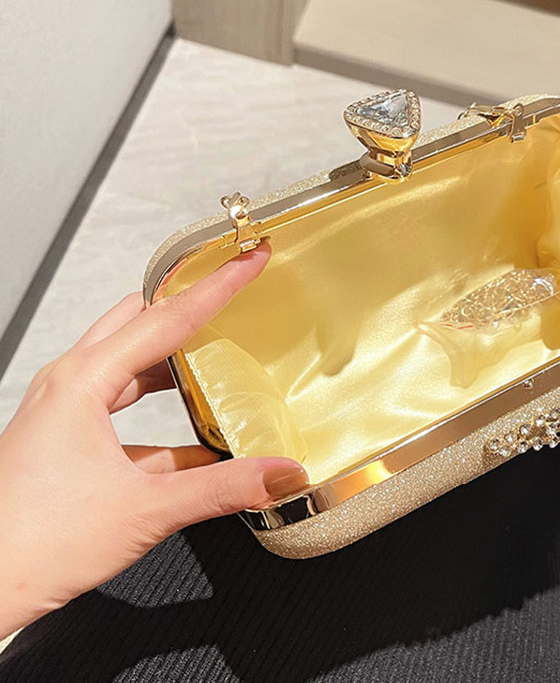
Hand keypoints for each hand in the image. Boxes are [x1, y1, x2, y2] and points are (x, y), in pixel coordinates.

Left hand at [0, 245, 306, 638]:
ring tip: (219, 352)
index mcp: (82, 382)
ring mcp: (65, 409)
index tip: (248, 260)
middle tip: (231, 290)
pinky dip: (161, 409)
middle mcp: (69, 384)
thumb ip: (223, 489)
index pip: (167, 318)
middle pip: (139, 320)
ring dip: (174, 354)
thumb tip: (281, 473)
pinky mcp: (67, 435)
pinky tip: (199, 439)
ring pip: (129, 359)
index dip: (217, 286)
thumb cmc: (33, 544)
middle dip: (187, 302)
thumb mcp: (145, 511)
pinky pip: (122, 404)